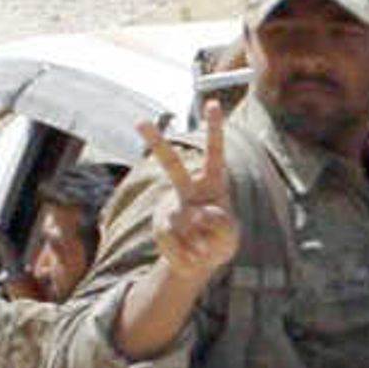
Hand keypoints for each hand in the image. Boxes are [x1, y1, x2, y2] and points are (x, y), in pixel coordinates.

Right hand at [142, 101, 240, 289]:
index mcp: (212, 184)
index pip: (215, 153)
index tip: (214, 103)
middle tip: (139, 121)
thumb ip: (218, 224)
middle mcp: (187, 189)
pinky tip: (192, 255)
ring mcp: (171, 207)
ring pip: (182, 218)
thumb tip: (194, 215)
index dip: (215, 129)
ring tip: (205, 251)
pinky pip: (176, 240)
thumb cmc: (220, 242)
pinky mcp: (161, 227)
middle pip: (170, 163)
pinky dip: (189, 253)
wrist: (198, 264)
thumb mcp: (229, 235)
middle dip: (155, 142)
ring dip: (199, 242)